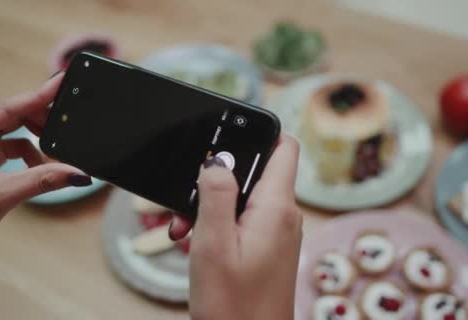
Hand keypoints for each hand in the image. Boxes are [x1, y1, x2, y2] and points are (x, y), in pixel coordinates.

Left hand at [0, 73, 91, 274]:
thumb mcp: (2, 195)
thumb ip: (42, 179)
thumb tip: (78, 173)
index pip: (5, 107)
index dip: (37, 96)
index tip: (61, 82)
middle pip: (11, 113)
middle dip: (40, 119)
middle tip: (69, 120)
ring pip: (13, 127)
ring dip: (36, 136)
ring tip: (57, 147)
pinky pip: (12, 142)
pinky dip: (30, 151)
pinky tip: (41, 164)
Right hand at [172, 135, 301, 319]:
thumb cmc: (234, 307)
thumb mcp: (214, 245)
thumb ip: (216, 196)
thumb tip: (217, 162)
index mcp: (276, 208)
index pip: (283, 147)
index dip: (257, 135)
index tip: (225, 139)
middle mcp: (283, 216)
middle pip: (254, 172)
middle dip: (216, 179)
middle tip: (187, 199)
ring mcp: (276, 233)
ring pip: (242, 198)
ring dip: (210, 205)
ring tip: (183, 228)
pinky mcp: (267, 248)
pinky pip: (242, 221)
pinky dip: (217, 225)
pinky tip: (194, 242)